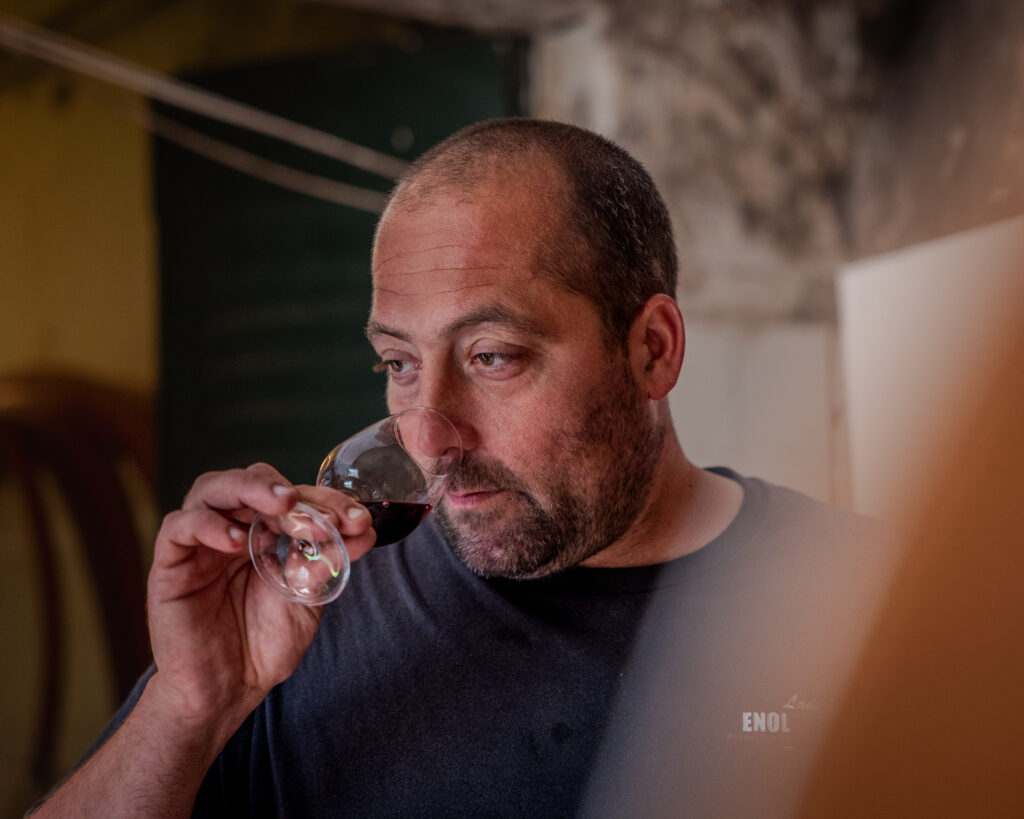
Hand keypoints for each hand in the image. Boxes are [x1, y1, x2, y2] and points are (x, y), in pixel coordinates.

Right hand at [145, 463, 374, 728]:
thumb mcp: (307, 600)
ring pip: (211, 488)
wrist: (228, 691)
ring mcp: (199, 544)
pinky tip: (236, 541)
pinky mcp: (170, 564)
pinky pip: (178, 527)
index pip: (291, 497)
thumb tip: (366, 529)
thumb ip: (328, 563)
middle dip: (284, 488)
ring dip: (249, 489)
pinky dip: (208, 525)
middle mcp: (231, 529)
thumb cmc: (264, 645)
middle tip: (311, 507)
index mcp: (264, 533)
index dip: (324, 500)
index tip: (356, 519)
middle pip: (249, 481)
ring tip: (280, 506)